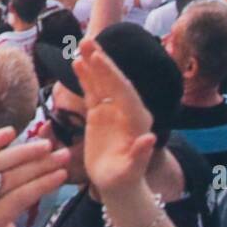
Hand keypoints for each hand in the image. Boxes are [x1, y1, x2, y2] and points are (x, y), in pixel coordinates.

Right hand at [73, 37, 155, 194]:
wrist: (118, 184)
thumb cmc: (123, 180)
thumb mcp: (131, 171)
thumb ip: (140, 155)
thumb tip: (149, 137)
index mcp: (138, 120)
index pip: (124, 92)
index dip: (111, 74)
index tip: (98, 58)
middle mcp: (128, 110)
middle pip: (115, 81)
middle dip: (102, 61)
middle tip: (87, 41)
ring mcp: (114, 110)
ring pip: (103, 82)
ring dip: (94, 63)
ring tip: (82, 43)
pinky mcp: (101, 113)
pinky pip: (93, 90)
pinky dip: (86, 76)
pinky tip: (77, 62)